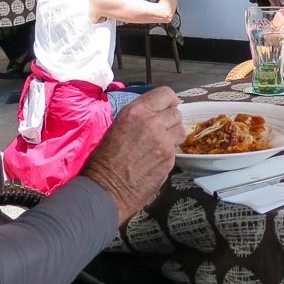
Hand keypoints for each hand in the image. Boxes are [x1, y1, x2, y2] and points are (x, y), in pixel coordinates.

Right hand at [82, 87, 182, 224]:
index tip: (168, 105)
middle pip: (175, 112)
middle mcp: (151, 123)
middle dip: (170, 119)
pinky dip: (169, 152)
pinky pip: (176, 149)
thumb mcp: (117, 127)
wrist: (104, 189)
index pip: (165, 94)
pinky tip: (155, 159)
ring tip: (160, 143)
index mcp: (135, 112)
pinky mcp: (169, 159)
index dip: (169, 100)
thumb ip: (138, 119)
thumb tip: (153, 116)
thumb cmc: (103, 161)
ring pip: (180, 130)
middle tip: (162, 128)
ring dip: (173, 134)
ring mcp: (163, 141)